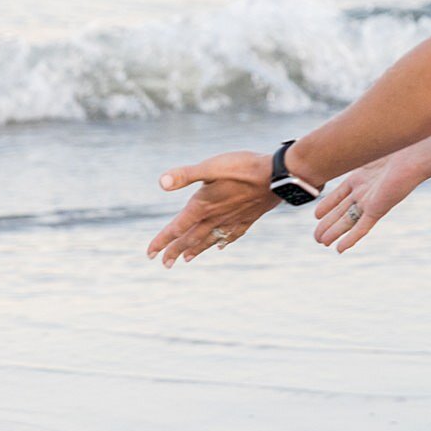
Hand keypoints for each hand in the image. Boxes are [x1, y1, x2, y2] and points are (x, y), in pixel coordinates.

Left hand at [146, 151, 277, 266]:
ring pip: (210, 239)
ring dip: (197, 249)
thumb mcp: (211, 167)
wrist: (281, 175)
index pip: (176, 229)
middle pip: (190, 239)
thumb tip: (162, 182)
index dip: (161, 241)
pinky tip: (221, 246)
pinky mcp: (248, 217)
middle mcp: (216, 217)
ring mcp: (233, 219)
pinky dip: (223, 241)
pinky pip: (232, 234)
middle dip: (175, 251)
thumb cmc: (244, 168)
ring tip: (187, 259)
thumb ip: (186, 175)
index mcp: (202, 207)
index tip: (149, 254)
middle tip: (164, 264)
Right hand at [310, 154, 423, 253]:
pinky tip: (340, 249)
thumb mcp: (366, 150)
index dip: (326, 206)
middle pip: (341, 211)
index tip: (316, 216)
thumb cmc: (397, 147)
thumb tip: (328, 141)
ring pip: (347, 221)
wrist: (416, 156)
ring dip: (334, 232)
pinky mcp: (378, 209)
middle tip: (317, 237)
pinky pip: (361, 227)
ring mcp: (370, 201)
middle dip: (328, 225)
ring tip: (322, 242)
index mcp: (360, 178)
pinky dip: (350, 238)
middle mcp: (364, 192)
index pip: (338, 196)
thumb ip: (351, 153)